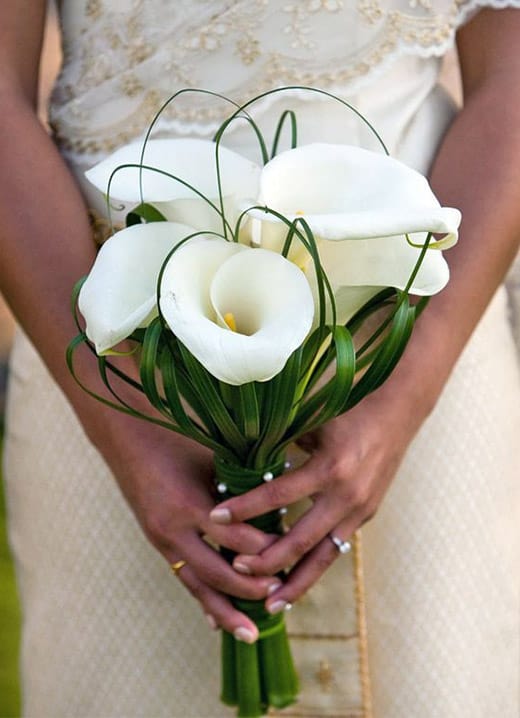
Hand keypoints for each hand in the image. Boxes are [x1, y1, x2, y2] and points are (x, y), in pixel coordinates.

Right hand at [102, 425, 279, 643]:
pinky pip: (183, 578)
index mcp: (191, 504)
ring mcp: (162, 541)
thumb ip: (240, 485)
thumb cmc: (178, 442)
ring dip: (224, 611)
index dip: (266, 550)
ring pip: (197, 586)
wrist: (129, 438)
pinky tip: (217, 622)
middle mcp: (174, 530)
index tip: (294, 553)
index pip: (236, 539)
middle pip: (217, 572)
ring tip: (250, 635)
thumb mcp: (212, 459)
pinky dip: (202, 600)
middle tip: (278, 596)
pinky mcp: (158, 544)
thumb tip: (282, 500)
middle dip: (249, 589)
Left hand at [209, 388, 421, 613]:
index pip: (277, 497)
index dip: (245, 508)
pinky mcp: (365, 516)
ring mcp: (359, 510)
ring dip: (295, 583)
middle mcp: (346, 496)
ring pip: (323, 557)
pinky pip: (336, 548)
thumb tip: (239, 458)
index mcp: (330, 468)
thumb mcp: (313, 422)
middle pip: (300, 541)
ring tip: (270, 606)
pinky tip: (295, 581)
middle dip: (266, 560)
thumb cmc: (348, 410)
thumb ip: (281, 441)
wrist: (397, 410)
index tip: (215, 516)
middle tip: (235, 568)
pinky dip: (314, 566)